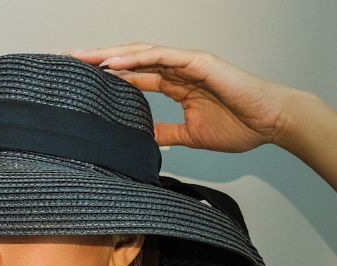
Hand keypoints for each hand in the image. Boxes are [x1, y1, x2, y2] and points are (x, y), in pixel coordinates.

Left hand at [69, 44, 295, 153]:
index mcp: (175, 83)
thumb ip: (166, 133)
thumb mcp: (191, 136)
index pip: (132, 77)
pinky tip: (113, 64)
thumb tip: (143, 141)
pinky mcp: (199, 63)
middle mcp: (177, 68)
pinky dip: (136, 59)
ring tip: (80, 59)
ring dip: (109, 55)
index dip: (104, 77)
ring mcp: (187, 62)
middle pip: (129, 60)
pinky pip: (162, 58)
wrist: (271, 122)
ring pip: (140, 53)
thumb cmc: (240, 126)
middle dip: (97, 60)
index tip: (76, 83)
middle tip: (64, 63)